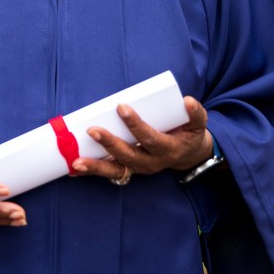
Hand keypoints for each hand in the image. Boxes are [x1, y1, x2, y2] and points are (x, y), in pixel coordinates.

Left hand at [71, 96, 211, 182]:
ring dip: (95, 167)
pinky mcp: (129, 170)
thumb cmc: (189, 135)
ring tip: (76, 162)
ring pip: (116, 170)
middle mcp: (151, 163)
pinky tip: (75, 168)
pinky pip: (110, 173)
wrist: (189, 156)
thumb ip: (195, 113)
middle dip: (109, 144)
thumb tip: (187, 100)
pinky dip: (93, 171)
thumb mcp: (198, 124)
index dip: (136, 124)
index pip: (150, 138)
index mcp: (167, 150)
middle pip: (128, 155)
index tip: (121, 106)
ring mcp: (139, 168)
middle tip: (92, 130)